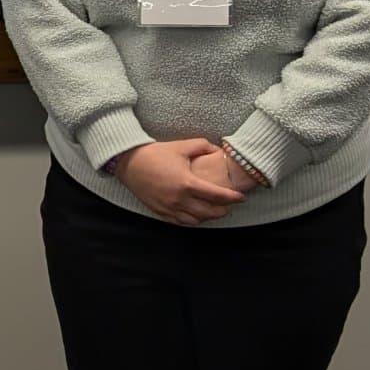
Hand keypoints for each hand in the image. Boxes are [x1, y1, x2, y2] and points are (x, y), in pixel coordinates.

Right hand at [106, 139, 246, 225]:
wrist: (129, 163)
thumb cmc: (155, 154)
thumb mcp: (181, 146)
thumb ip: (203, 146)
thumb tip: (218, 150)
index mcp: (187, 183)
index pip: (217, 196)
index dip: (232, 198)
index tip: (240, 197)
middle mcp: (179, 199)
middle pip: (209, 212)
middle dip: (223, 210)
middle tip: (229, 205)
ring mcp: (169, 208)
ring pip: (195, 221)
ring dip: (207, 217)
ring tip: (213, 210)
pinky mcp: (160, 212)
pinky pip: (180, 222)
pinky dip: (192, 221)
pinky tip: (196, 214)